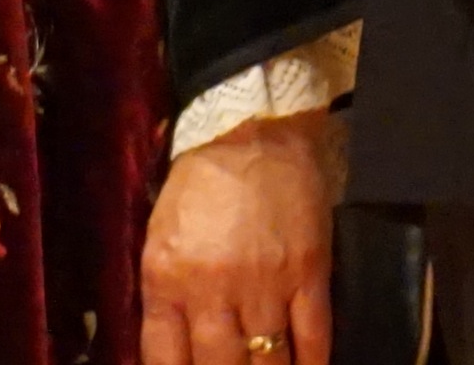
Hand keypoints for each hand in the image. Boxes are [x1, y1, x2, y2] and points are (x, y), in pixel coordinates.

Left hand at [137, 107, 341, 364]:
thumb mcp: (160, 237)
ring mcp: (264, 284)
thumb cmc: (200, 185)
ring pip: (266, 360)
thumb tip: (174, 353)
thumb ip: (163, 298)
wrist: (253, 132)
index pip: (164, 359)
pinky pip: (314, 336)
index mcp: (168, 279)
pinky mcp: (308, 272)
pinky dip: (311, 362)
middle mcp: (213, 289)